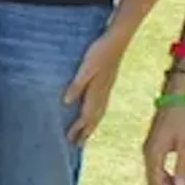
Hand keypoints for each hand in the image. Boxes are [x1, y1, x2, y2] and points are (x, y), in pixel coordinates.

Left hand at [63, 30, 128, 144]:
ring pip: (99, 111)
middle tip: (78, 145)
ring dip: (92, 124)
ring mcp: (107, 87)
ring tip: (87, 133)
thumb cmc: (100, 51)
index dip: (78, 129)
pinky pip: (102, 103)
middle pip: (94, 117)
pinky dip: (97, 112)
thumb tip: (66, 103)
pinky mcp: (108, 81)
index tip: (70, 141)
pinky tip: (96, 109)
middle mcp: (103, 93)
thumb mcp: (86, 67)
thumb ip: (77, 85)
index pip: (85, 116)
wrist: (118, 39)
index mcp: (96, 91)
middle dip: (86, 131)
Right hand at [142, 104, 184, 184]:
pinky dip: (162, 174)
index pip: (157, 182)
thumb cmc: (182, 118)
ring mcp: (148, 147)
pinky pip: (154, 165)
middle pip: (152, 180)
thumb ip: (183, 166)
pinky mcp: (152, 143)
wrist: (175, 97)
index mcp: (154, 153)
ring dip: (164, 183)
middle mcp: (147, 151)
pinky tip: (174, 175)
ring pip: (152, 173)